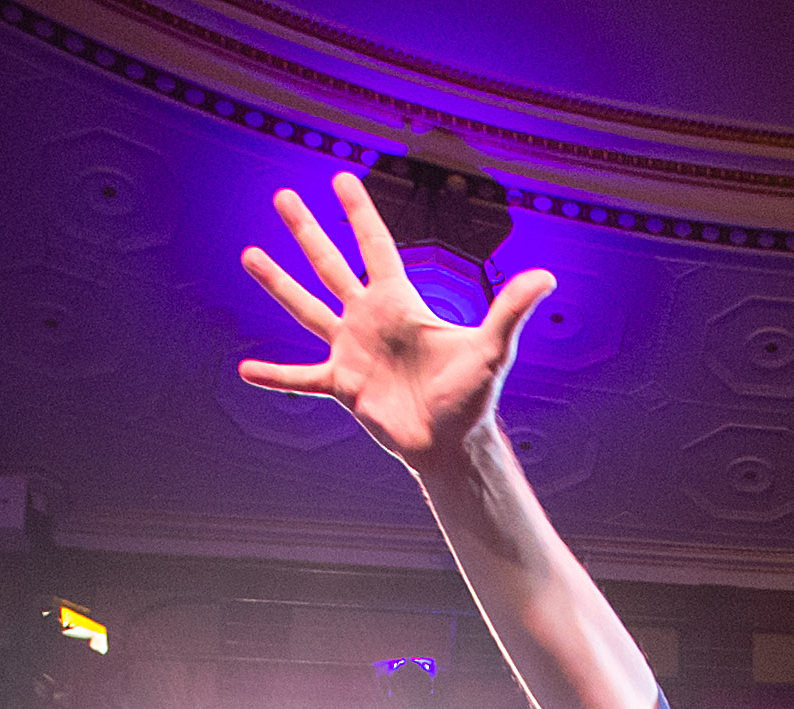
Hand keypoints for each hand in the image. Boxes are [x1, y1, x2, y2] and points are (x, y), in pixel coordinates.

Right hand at [235, 171, 553, 472]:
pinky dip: (275, 376)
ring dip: (278, 283)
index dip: (359, 211)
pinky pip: (301, 378)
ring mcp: (351, 350)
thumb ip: (511, 309)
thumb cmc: (472, 397)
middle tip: (282, 197)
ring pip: (307, 308)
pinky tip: (246, 371)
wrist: (450, 445)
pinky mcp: (342, 386)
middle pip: (331, 264)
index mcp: (400, 303)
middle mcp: (370, 319)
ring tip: (249, 255)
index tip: (341, 179)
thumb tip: (547, 277)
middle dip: (307, 230)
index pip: (375, 244)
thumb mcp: (493, 349)